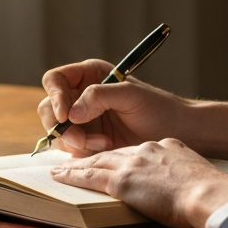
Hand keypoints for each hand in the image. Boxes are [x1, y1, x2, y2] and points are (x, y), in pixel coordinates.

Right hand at [38, 60, 227, 160]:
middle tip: (80, 139)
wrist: (177, 134)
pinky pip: (70, 148)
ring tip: (103, 144)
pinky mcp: (88, 141)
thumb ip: (99, 96)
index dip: (55, 96)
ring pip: (57, 132)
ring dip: (75, 141)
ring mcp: (83, 120)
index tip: (65, 114)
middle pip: (49, 108)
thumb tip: (71, 112)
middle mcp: (81, 96)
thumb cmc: (159, 108)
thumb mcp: (131, 95)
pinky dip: (82, 151)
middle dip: (63, 126)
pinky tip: (104, 148)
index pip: (55, 80)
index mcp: (89, 75)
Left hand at [49, 139, 227, 227]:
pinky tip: (60, 176)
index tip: (112, 162)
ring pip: (95, 162)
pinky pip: (90, 176)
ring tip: (59, 168)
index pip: (136, 152)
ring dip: (75, 165)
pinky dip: (72, 175)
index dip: (121, 158)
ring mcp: (132, 164)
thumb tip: (185, 187)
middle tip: (75, 160)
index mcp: (166, 147)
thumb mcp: (199, 173)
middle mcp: (146, 150)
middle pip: (112, 153)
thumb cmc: (212, 193)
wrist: (209, 194)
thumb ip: (185, 174)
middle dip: (92, 157)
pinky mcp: (122, 181)